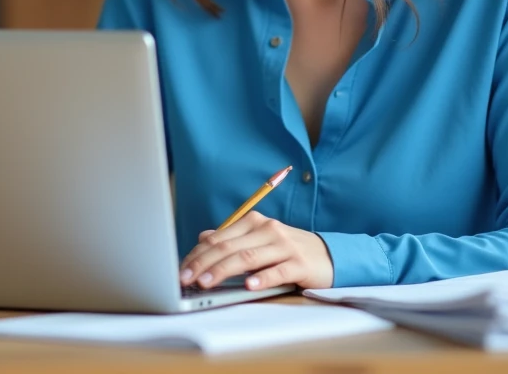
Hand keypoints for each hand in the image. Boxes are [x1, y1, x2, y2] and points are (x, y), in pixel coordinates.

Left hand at [178, 211, 334, 290]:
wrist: (327, 255)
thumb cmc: (286, 250)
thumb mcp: (258, 240)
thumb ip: (232, 239)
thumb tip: (203, 237)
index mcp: (254, 222)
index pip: (218, 238)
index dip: (196, 254)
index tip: (180, 270)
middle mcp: (268, 230)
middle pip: (229, 247)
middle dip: (203, 263)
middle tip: (185, 279)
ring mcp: (284, 246)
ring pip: (248, 258)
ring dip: (224, 271)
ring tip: (206, 283)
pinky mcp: (300, 264)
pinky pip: (278, 271)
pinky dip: (262, 278)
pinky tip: (249, 286)